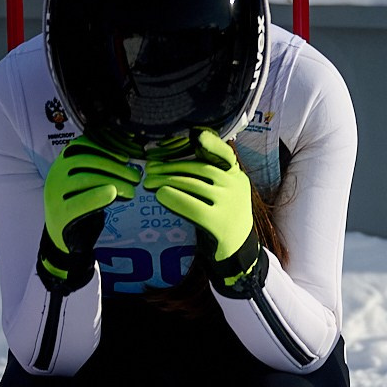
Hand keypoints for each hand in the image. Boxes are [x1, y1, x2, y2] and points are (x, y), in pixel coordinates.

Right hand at [39, 136, 139, 287]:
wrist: (63, 236)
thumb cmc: (80, 204)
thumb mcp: (87, 182)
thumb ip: (100, 169)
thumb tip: (130, 159)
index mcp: (63, 162)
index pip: (83, 146)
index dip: (106, 149)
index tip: (126, 157)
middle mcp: (56, 173)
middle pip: (88, 162)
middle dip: (115, 167)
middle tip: (136, 177)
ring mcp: (55, 193)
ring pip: (86, 179)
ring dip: (113, 181)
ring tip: (132, 190)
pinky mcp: (59, 212)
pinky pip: (79, 202)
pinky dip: (96, 196)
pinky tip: (112, 194)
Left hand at [145, 129, 256, 276]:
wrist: (237, 250)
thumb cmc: (222, 215)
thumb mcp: (224, 191)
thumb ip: (209, 175)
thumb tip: (172, 160)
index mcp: (236, 174)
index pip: (224, 153)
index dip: (210, 143)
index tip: (196, 136)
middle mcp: (235, 185)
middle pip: (198, 169)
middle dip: (170, 167)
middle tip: (150, 170)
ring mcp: (229, 203)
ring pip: (192, 184)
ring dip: (166, 181)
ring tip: (149, 183)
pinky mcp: (219, 223)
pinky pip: (191, 206)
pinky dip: (173, 198)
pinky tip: (160, 196)